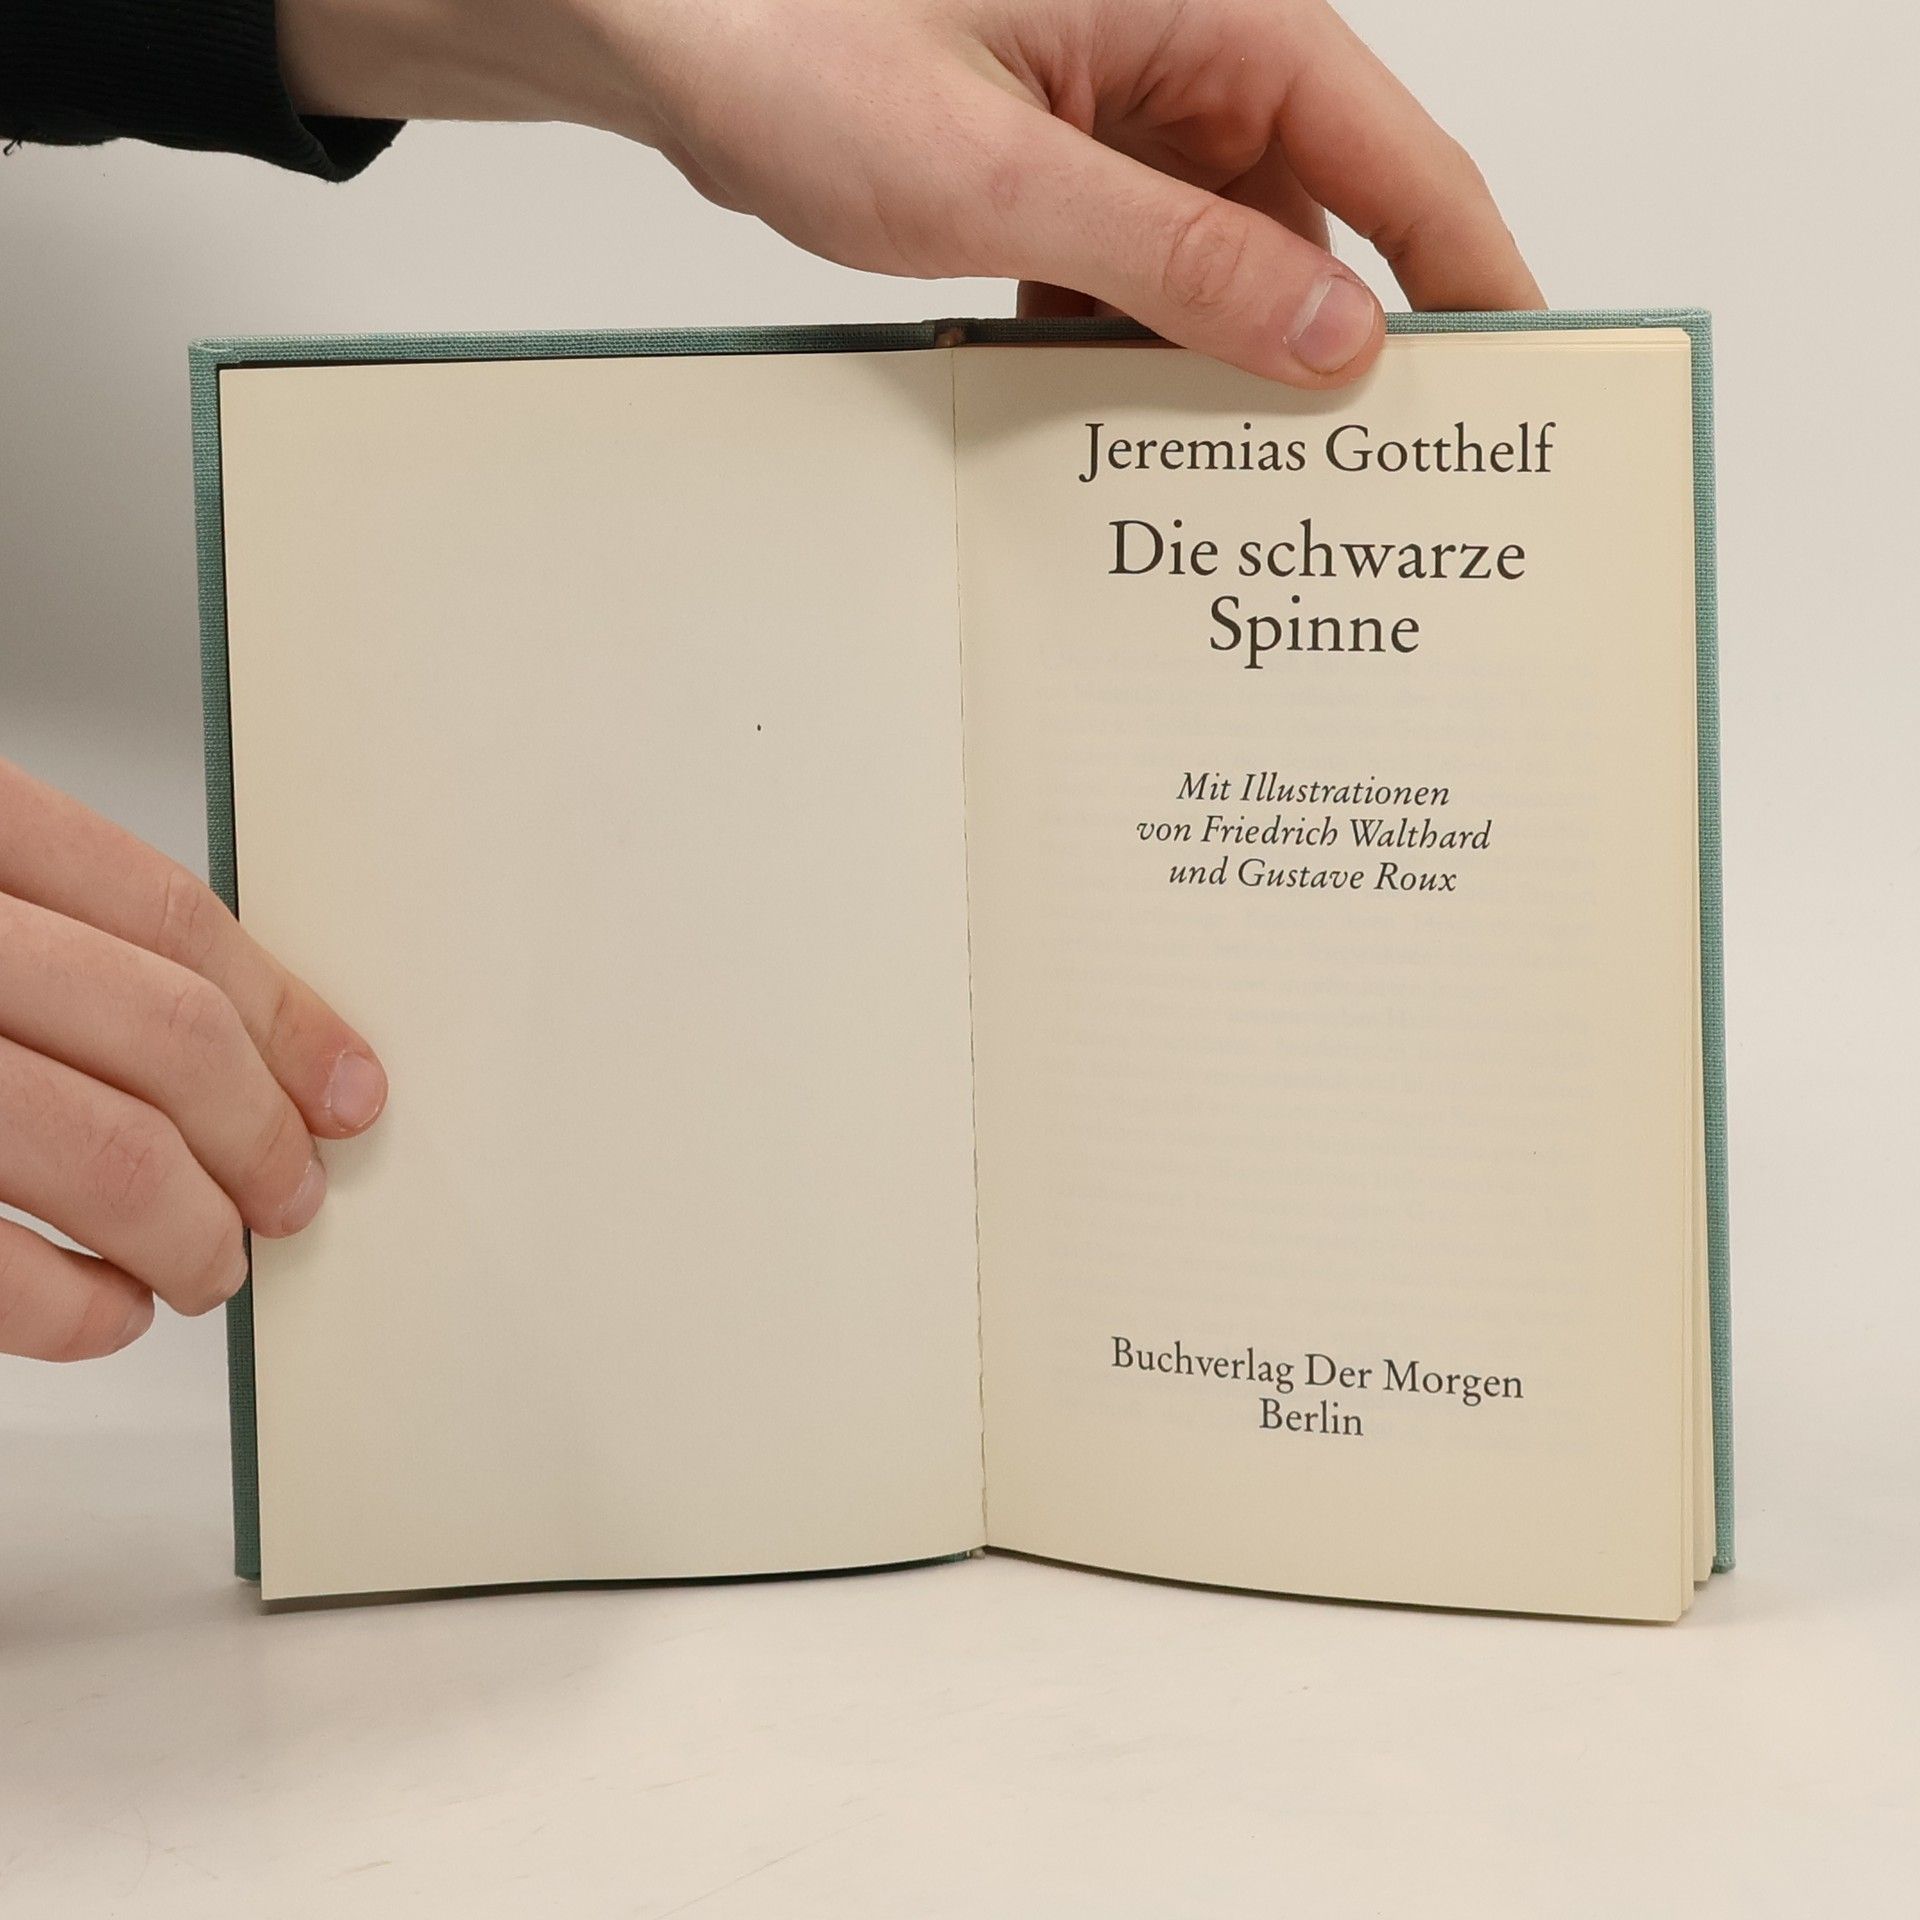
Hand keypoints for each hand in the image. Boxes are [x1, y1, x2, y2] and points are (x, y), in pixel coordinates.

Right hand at [0, 759, 385, 1360]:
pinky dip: (84, 1313)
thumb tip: (264, 1053)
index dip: (289, 1016)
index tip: (354, 1091)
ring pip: (111, 1155)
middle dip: (262, 1137)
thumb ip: (74, 946)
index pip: (170, 917)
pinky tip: (106, 1307)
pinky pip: (7, 1279)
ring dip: (196, 1234)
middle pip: (169, 1035)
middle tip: (292, 1196)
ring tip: (208, 1265)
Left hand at [280, 0, 1542, 386]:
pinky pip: (1140, 268)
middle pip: (1322, 215)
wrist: (658, 27)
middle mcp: (1184, 55)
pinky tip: (1117, 423)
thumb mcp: (994, 182)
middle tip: (1375, 479)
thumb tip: (1329, 336)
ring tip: (1240, 480)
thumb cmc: (789, 39)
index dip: (1471, 274)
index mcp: (1207, 13)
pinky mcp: (1060, 163)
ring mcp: (1119, 112)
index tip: (1524, 381)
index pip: (1397, 153)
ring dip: (1226, 362)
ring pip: (1227, 258)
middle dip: (1342, 346)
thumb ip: (1172, 262)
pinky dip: (1135, 346)